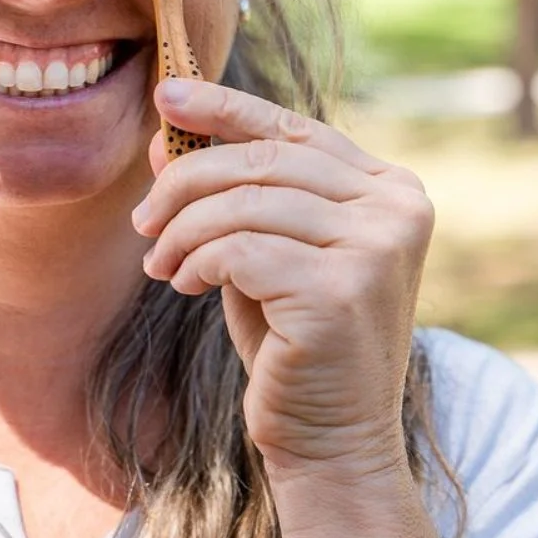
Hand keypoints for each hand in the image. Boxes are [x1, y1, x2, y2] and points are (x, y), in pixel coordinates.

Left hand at [132, 79, 433, 477]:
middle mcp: (396, 210)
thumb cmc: (293, 346)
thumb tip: (164, 134)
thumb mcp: (260, 254)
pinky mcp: (341, 290)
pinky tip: (185, 285)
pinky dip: (197, 262)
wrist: (331, 442)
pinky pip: (238, 249)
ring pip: (242, 203)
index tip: (164, 95)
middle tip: (142, 219)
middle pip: (261, 160)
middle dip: (185, 182)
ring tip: (162, 264)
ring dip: (182, 231)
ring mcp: (376, 248)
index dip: (224, 106)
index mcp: (389, 191)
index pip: (294, 128)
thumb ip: (229, 195)